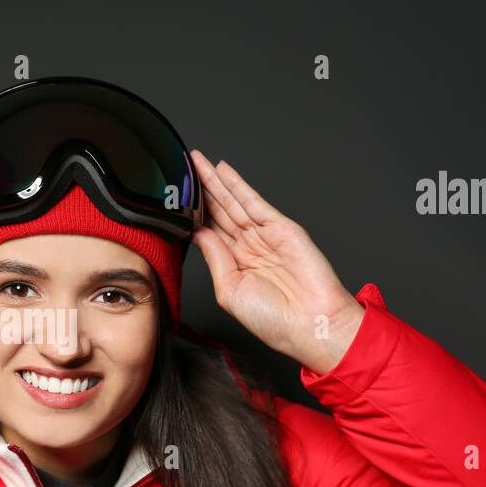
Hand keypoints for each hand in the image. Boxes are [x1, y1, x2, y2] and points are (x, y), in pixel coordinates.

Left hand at [189, 150, 364, 375]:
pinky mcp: (281, 227)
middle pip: (219, 212)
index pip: (209, 231)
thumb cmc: (274, 320)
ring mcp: (264, 235)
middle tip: (183, 169)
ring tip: (196, 162)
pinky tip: (223, 171)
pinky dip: (238, 185)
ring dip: (215, 182)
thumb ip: (215, 258)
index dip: (192, 214)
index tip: (174, 198)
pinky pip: (254, 201)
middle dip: (201, 190)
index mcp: (235, 264)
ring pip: (233, 202)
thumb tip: (197, 233)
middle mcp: (249, 247)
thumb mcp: (230, 290)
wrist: (311, 325)